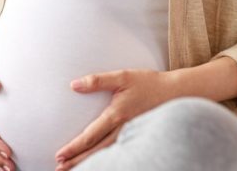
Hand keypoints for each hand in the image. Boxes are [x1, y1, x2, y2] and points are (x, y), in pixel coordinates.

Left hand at [54, 68, 182, 170]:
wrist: (177, 93)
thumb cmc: (148, 83)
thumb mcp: (122, 76)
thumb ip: (97, 80)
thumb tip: (74, 85)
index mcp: (117, 116)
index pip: (91, 136)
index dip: (74, 147)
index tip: (60, 155)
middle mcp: (123, 130)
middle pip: (96, 151)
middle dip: (77, 162)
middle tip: (59, 169)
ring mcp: (132, 135)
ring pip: (107, 155)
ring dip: (89, 163)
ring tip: (72, 170)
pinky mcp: (137, 137)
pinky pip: (119, 153)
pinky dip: (106, 160)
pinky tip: (97, 163)